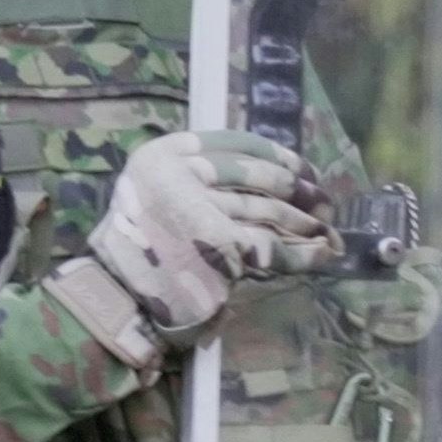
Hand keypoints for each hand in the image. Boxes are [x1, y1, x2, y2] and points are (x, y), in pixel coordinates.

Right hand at [90, 131, 340, 339]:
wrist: (115, 299)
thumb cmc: (136, 253)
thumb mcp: (152, 196)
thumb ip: (195, 182)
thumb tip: (265, 179)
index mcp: (162, 155)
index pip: (232, 142)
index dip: (274, 153)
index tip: (298, 165)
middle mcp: (181, 175)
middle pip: (255, 176)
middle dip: (296, 189)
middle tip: (321, 200)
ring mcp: (202, 210)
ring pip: (267, 212)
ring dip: (304, 222)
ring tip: (326, 229)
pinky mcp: (221, 248)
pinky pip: (273, 247)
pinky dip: (303, 253)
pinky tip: (323, 254)